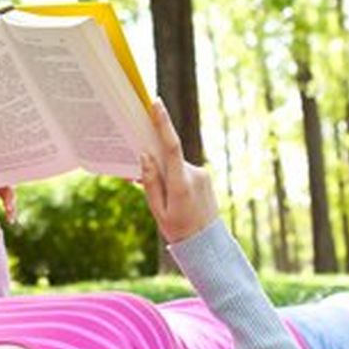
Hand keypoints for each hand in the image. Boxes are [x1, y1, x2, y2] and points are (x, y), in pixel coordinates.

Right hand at [139, 100, 218, 243]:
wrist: (207, 244)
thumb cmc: (179, 230)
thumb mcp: (158, 211)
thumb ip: (150, 182)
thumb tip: (144, 156)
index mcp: (181, 184)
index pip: (171, 146)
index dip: (163, 124)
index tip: (156, 104)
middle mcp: (194, 175)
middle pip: (168, 158)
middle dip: (154, 162)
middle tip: (142, 172)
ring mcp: (201, 175)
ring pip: (174, 165)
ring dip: (164, 175)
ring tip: (164, 201)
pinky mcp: (204, 177)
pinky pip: (182, 171)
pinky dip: (173, 178)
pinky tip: (172, 198)